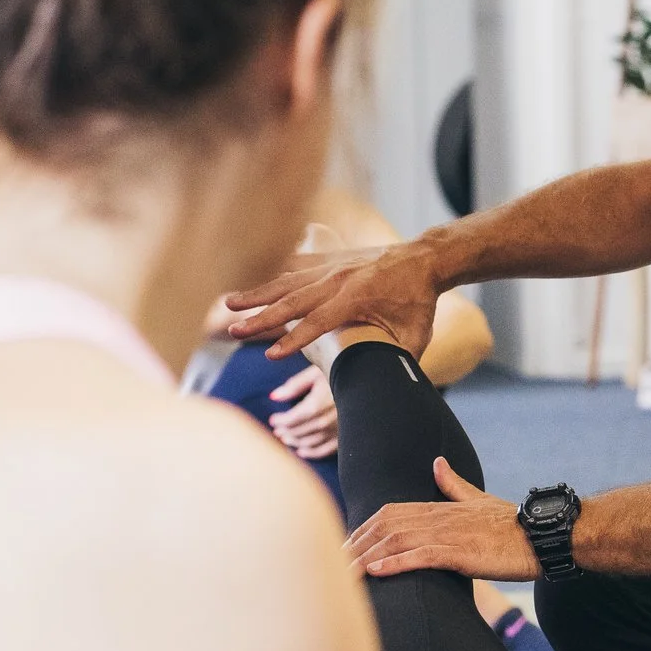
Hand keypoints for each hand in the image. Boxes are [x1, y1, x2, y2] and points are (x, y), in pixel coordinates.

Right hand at [224, 241, 438, 361]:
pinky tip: (250, 285)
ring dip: (257, 293)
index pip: (318, 322)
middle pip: (293, 301)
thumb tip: (389, 391)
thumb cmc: (419, 302)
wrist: (423, 259)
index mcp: (358, 297)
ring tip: (227, 303)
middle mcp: (339, 279)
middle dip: (261, 317)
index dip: (295, 340)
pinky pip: (294, 268)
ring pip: (287, 281)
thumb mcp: (414, 335)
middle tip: (233, 331)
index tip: (271, 356)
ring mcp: (331, 266)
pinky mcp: (328, 260)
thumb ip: (396, 360)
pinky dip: (272, 277)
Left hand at [267, 364, 339, 459]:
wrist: (370, 380)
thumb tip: (273, 396)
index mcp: (317, 405)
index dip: (280, 421)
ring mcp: (338, 431)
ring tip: (286, 439)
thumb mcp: (317, 372)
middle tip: (278, 431)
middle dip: (286, 432)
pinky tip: (302, 451)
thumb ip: (295, 385)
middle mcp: (327, 421)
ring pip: (311, 442)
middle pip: (300, 432)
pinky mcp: (347, 436)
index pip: (292, 419)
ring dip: (296, 442)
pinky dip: (312, 453)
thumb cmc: (342, 372)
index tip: (273, 419)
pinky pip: (326, 450)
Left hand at [346, 458, 539, 579]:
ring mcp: (450, 534)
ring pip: (397, 541)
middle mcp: (439, 517)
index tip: (344, 546)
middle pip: (384, 526)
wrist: (542, 536)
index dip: (362, 529)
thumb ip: (454, 483)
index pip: (389, 514)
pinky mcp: (462, 553)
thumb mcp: (479, 500)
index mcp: (439, 507)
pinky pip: (422, 556)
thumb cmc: (512, 524)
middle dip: (355, 546)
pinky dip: (396, 563)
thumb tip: (437, 462)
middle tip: (331, 565)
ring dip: (366, 557)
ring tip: (343, 574)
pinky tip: (376, 572)